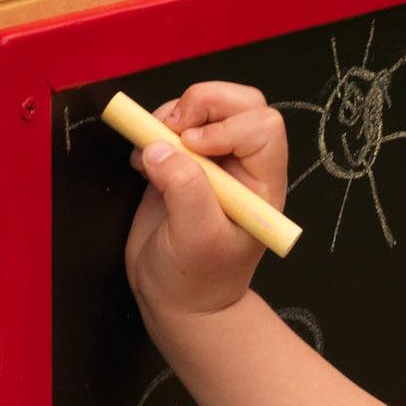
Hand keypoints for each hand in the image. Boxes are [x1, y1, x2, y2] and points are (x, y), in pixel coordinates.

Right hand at [125, 79, 287, 321]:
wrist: (175, 302)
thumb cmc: (196, 281)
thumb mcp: (196, 239)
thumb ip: (184, 190)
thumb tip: (159, 147)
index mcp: (262, 186)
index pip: (262, 127)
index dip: (227, 127)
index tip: (194, 150)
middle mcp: (242, 167)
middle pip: (239, 103)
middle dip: (202, 103)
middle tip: (172, 130)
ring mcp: (212, 162)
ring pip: (204, 106)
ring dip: (172, 114)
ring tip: (151, 148)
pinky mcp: (182, 162)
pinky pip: (173, 124)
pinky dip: (152, 128)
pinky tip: (143, 160)